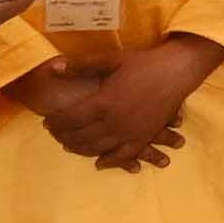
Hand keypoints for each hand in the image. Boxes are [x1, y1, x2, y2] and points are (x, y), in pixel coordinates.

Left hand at [24, 33, 215, 166]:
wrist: (177, 72)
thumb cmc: (143, 64)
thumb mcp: (111, 59)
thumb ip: (81, 65)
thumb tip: (54, 68)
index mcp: (104, 102)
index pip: (70, 119)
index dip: (55, 122)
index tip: (46, 121)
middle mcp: (115, 122)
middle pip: (81, 137)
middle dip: (63, 136)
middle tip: (54, 134)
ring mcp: (130, 133)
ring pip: (98, 149)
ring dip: (79, 149)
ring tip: (68, 145)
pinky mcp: (143, 138)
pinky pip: (123, 156)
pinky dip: (109, 162)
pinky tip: (99, 162)